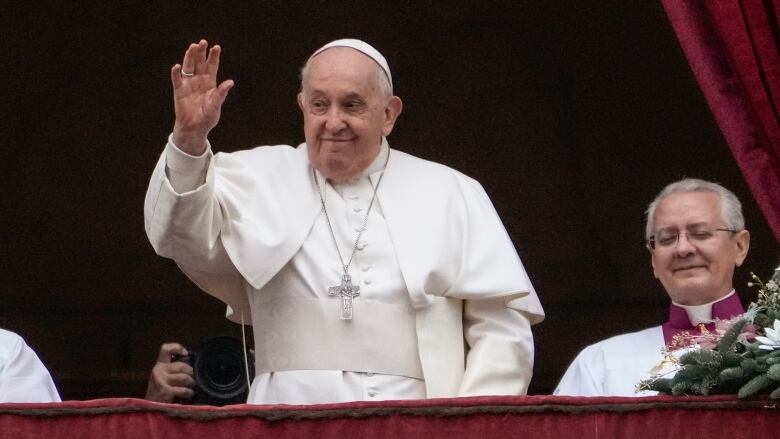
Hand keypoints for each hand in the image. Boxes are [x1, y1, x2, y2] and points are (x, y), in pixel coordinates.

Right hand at [145, 343, 195, 402]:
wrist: (149, 410)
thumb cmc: (160, 394)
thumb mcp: (164, 378)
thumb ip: (173, 370)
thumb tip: (192, 365)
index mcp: (159, 366)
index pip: (165, 349)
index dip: (177, 348)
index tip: (186, 353)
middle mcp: (158, 370)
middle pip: (182, 365)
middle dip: (192, 373)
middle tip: (194, 380)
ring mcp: (160, 380)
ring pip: (184, 377)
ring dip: (192, 383)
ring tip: (193, 388)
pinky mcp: (164, 390)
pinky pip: (184, 389)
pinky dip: (189, 393)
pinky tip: (189, 395)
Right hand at [171, 40, 234, 154]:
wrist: (195, 129)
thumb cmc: (207, 118)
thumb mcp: (216, 105)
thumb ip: (221, 94)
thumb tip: (230, 82)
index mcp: (210, 83)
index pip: (212, 66)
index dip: (213, 56)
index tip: (216, 47)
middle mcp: (199, 80)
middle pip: (199, 63)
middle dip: (201, 53)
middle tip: (202, 42)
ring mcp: (188, 84)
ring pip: (188, 67)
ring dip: (189, 57)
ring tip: (192, 47)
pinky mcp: (179, 91)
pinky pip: (177, 80)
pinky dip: (176, 73)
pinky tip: (176, 66)